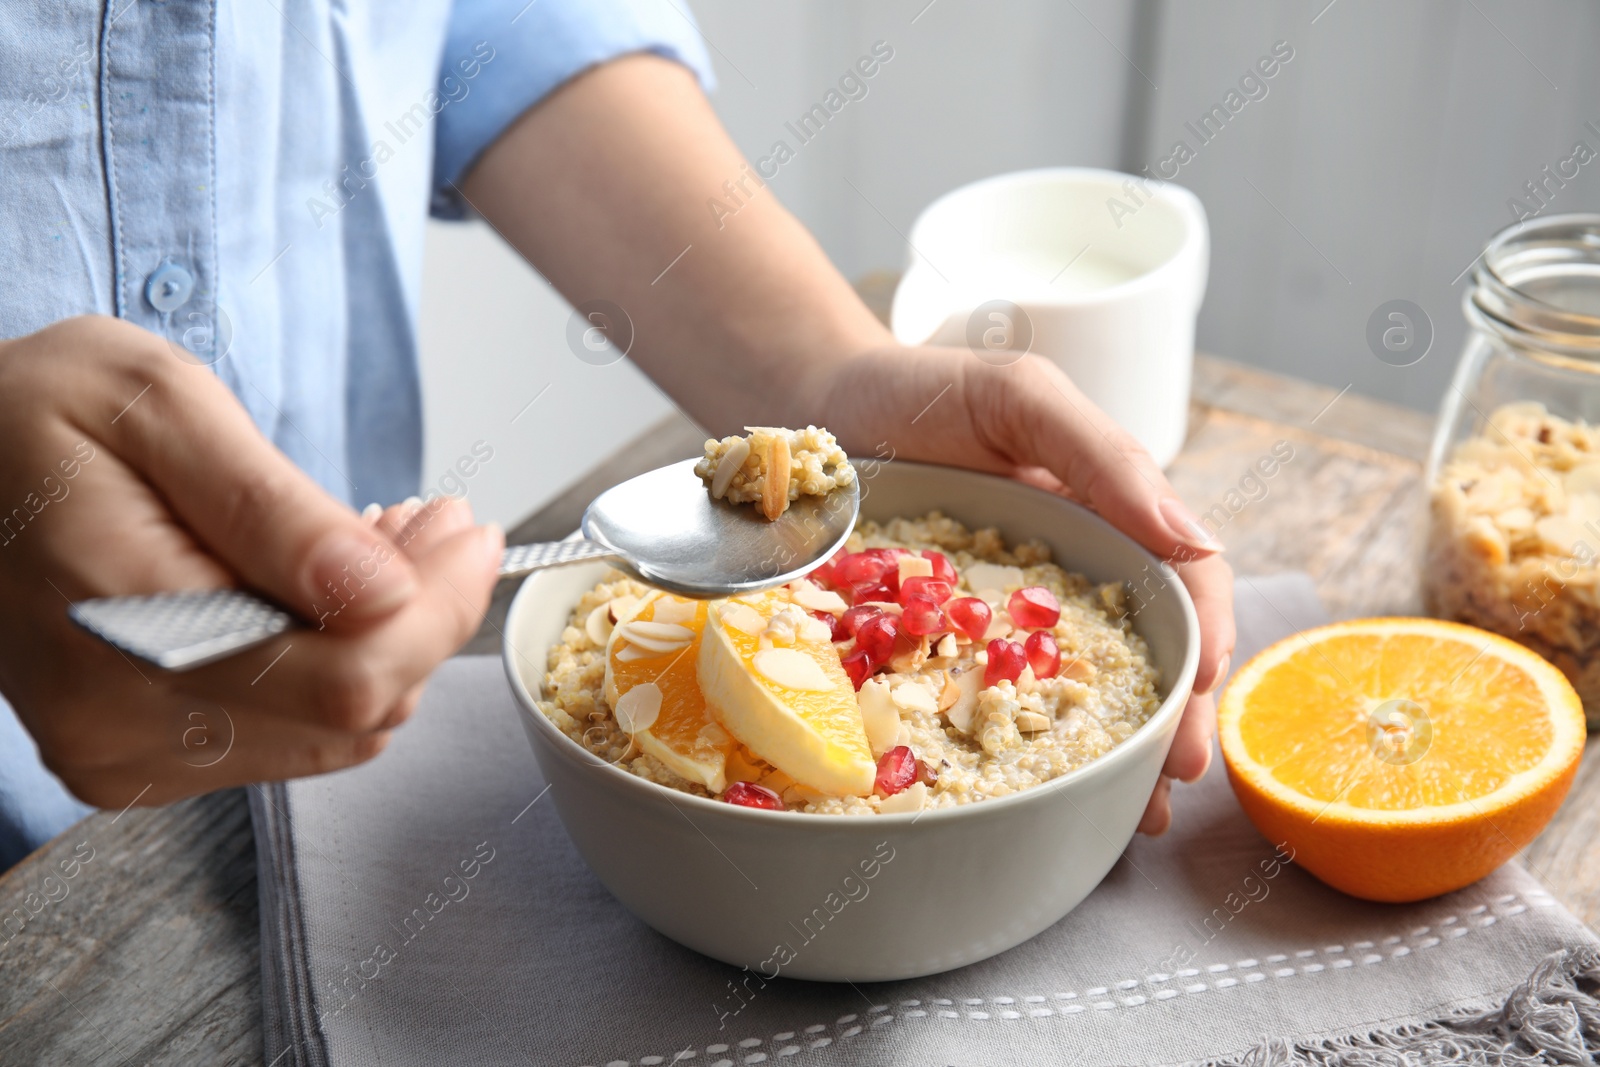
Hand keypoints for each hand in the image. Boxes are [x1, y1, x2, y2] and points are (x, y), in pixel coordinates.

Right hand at [0, 316, 501, 807]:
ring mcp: (123, 750)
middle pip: (355, 712)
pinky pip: (286, 739)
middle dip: (425, 617)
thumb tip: (381, 587)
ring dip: (385, 645)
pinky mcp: (133, 758)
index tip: (468, 534)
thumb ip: (271, 506)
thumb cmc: (36, 414)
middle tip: (436, 527)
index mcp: (124, 621)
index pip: (348, 674)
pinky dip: (333, 672)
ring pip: (333, 735)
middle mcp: (119, 717)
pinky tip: (321, 595)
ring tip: (377, 546)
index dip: (437, 610)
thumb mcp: (158, 405)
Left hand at [817, 346, 1235, 833]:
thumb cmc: (921, 390)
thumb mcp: (1017, 396)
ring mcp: (1010, 615)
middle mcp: (1069, 574)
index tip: (1197, 689)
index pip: (1183, 582)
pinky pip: (991, 702)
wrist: (817, 408)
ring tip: (1131, 815)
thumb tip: (1196, 541)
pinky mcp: (947, 644)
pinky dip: (1020, 749)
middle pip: (1145, 652)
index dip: (1202, 637)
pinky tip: (1034, 795)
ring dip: (1116, 753)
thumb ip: (1101, 454)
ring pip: (1079, 691)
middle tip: (1173, 777)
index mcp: (1105, 516)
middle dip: (1172, 718)